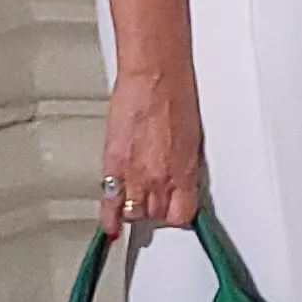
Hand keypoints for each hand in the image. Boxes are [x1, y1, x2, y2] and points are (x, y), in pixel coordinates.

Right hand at [99, 65, 204, 233]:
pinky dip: (109, 217)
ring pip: (134, 212)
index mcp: (185, 171)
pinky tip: (110, 226)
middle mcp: (161, 178)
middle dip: (156, 210)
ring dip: (135, 208)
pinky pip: (110, 203)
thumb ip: (182, 165)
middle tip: (154, 201)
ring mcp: (135, 173)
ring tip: (135, 200)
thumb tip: (178, 179)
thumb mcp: (191, 137)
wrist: (154, 75)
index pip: (183, 214)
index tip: (175, 212)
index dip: (177, 215)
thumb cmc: (175, 94)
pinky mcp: (113, 164)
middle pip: (157, 215)